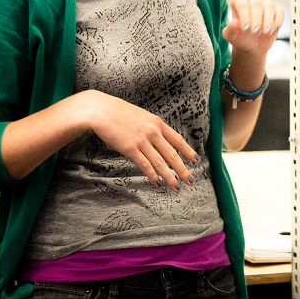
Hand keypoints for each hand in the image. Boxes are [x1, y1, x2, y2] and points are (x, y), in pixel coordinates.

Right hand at [84, 91, 199, 191]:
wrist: (102, 111)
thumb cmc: (120, 113)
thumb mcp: (142, 116)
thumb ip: (152, 128)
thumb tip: (160, 141)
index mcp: (158, 123)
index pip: (178, 140)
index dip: (188, 151)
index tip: (196, 161)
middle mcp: (153, 132)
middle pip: (172, 154)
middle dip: (183, 170)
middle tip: (190, 181)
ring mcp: (142, 141)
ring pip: (161, 163)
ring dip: (170, 177)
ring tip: (177, 187)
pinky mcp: (130, 148)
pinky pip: (145, 165)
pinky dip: (153, 175)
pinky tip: (158, 183)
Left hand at [222, 0, 283, 55]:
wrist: (253, 45)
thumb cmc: (240, 38)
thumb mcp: (232, 36)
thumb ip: (230, 30)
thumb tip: (234, 22)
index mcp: (239, 0)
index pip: (241, 3)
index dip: (244, 15)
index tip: (245, 29)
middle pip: (256, 2)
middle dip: (256, 18)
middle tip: (255, 32)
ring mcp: (266, 2)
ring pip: (268, 6)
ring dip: (267, 21)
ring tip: (264, 33)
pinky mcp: (277, 8)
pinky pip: (280, 11)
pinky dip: (277, 21)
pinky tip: (273, 30)